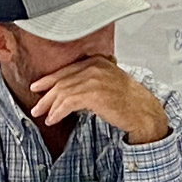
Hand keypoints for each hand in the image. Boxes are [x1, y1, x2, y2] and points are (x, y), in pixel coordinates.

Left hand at [29, 55, 168, 143]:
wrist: (144, 112)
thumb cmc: (131, 101)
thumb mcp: (111, 81)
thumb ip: (93, 79)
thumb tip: (72, 89)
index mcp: (98, 62)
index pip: (67, 69)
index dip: (49, 79)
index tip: (38, 87)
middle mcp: (95, 68)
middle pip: (62, 81)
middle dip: (46, 95)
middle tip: (37, 106)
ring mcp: (94, 80)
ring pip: (63, 92)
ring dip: (50, 106)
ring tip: (43, 115)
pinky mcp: (94, 95)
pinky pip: (68, 103)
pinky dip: (57, 112)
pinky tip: (53, 119)